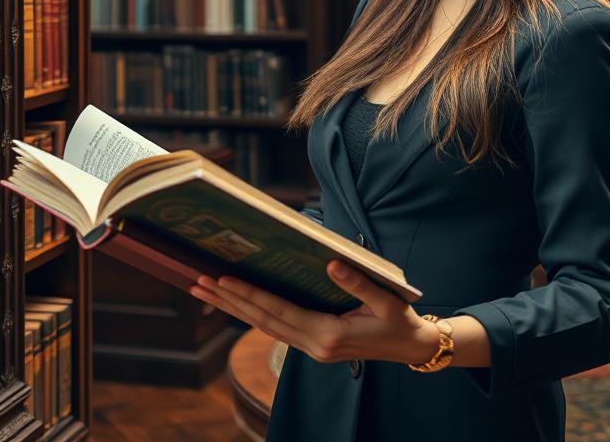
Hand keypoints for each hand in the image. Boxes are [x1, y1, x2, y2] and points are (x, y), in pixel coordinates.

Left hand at [189, 260, 439, 365]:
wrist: (412, 347)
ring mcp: (312, 348)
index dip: (249, 294)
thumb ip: (358, 282)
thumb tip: (330, 262)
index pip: (278, 311)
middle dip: (229, 301)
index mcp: (328, 334)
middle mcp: (314, 345)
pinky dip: (255, 313)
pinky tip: (240, 302)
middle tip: (198, 281)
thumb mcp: (386, 299)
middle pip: (262, 320)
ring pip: (265, 326)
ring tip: (208, 290)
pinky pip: (277, 327)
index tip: (223, 279)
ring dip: (235, 308)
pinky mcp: (314, 344)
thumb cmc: (400, 320)